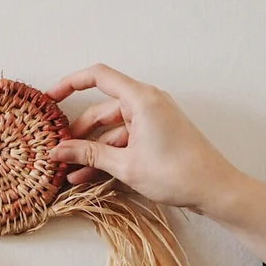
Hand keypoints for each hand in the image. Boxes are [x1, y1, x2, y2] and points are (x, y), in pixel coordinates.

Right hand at [46, 64, 238, 212]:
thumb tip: (57, 151)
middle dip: (78, 131)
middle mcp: (147, 103)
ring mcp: (152, 119)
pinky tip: (88, 174)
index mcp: (141, 99)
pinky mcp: (156, 135)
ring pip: (110, 128)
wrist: (215, 190)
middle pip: (101, 109)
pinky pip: (124, 139)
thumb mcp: (125, 164)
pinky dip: (107, 154)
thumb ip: (88, 154)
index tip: (50, 98)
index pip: (98, 76)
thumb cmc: (175, 173)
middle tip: (58, 150)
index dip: (70, 83)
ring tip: (70, 170)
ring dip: (91, 149)